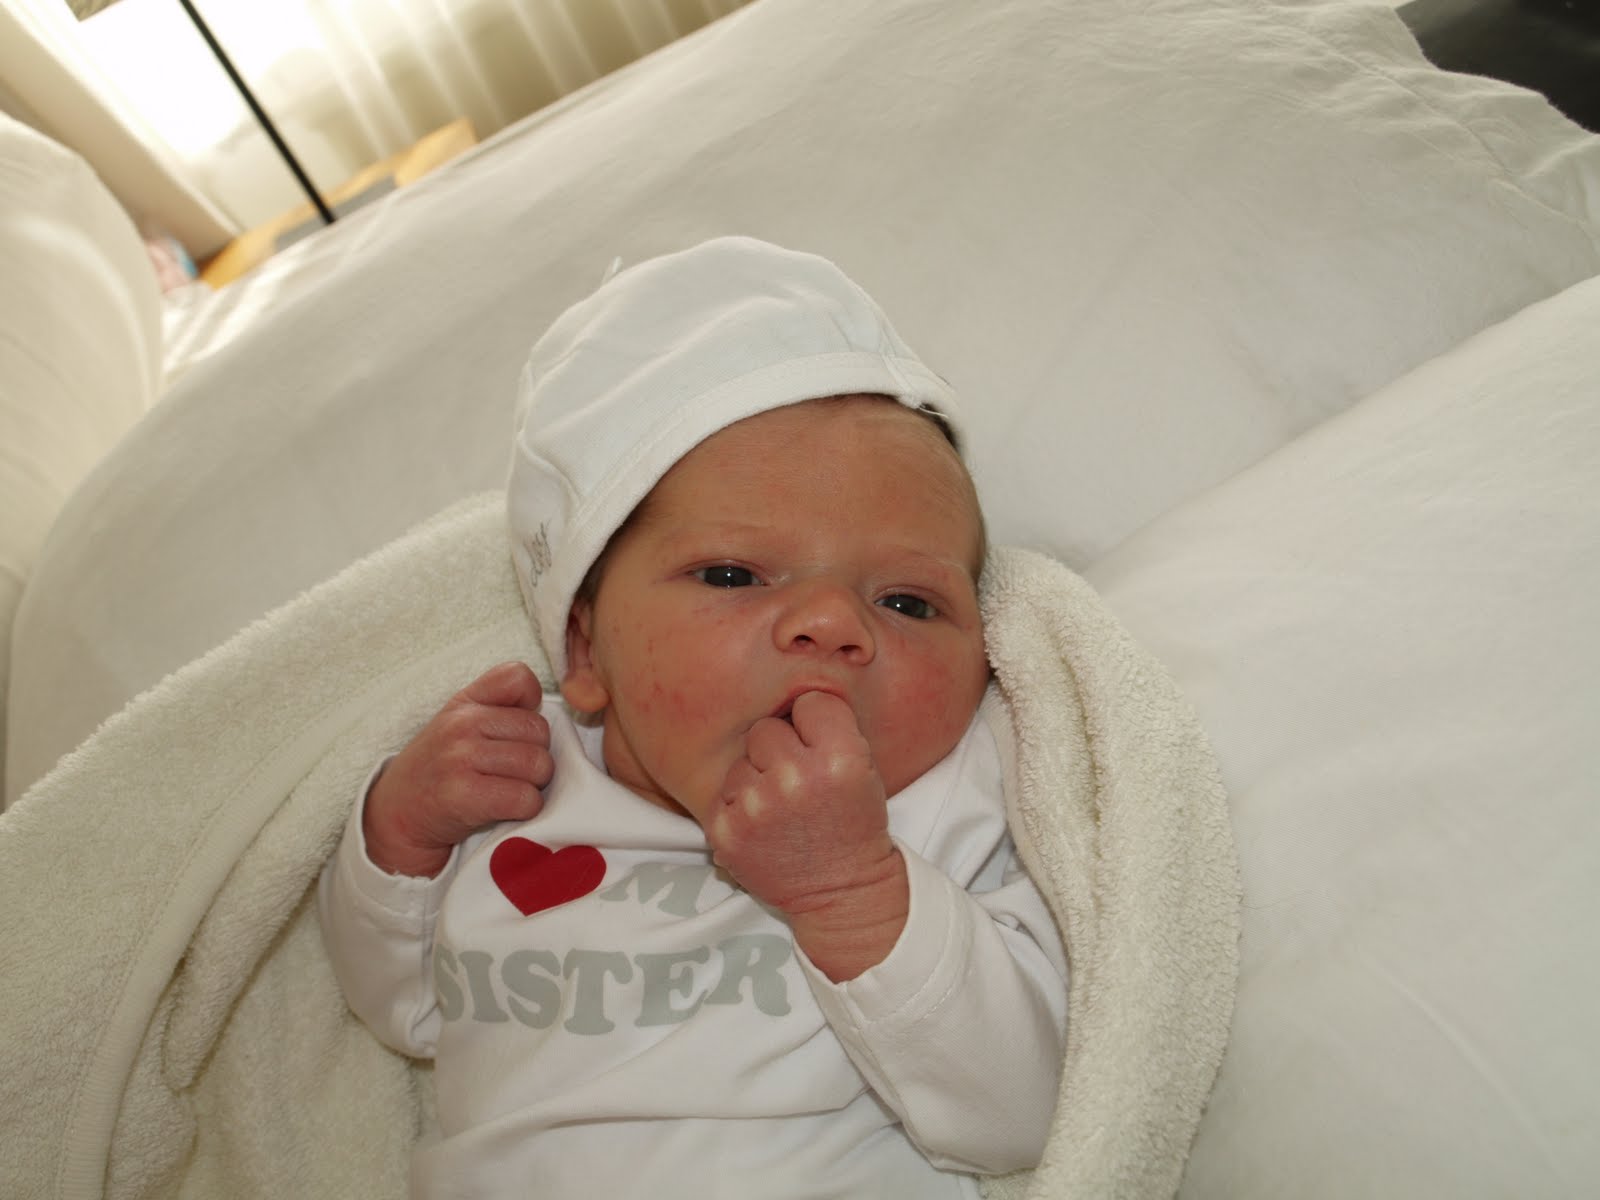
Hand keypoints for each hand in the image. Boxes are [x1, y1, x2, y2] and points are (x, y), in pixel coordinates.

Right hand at [363, 661, 552, 876]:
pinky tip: (505, 809)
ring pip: (538, 765)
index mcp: (464, 703)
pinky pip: (526, 799)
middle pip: (539, 731)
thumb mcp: (457, 723)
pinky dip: (525, 808)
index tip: (518, 729)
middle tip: (512, 771)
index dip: (532, 704)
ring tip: (509, 789)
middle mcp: (462, 725)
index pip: (519, 677)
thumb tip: (546, 708)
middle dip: (537, 755)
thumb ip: (497, 705)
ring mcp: (461, 759)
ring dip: (533, 784)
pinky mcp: (465, 797)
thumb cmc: (439, 768)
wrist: (397, 815)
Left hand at [710, 691, 908, 979]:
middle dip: (779, 750)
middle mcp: (797, 776)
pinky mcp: (728, 830)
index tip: (820, 748)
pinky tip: (763, 826)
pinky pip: (724, 792)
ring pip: (741, 760)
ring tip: (781, 808)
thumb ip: (829, 727)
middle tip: (798, 781)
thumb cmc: (853, 824)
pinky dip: (739, 806)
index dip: (814, 725)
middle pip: (766, 728)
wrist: (842, 892)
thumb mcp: (864, 768)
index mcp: (840, 756)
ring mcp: (758, 805)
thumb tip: (782, 691)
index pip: (809, 702)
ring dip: (756, 778)